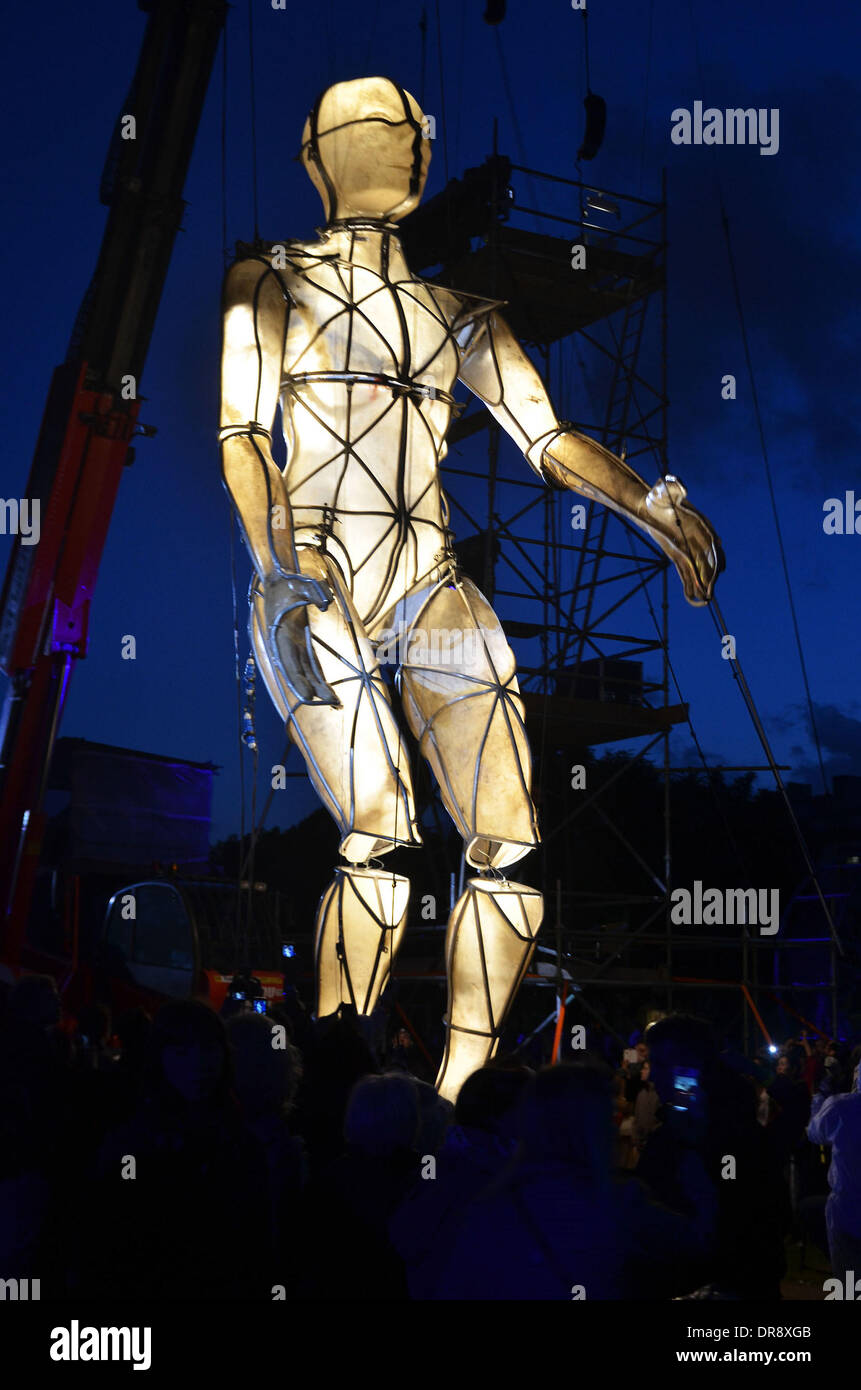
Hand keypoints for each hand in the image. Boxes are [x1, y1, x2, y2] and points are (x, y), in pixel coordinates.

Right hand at [263, 573, 339, 706]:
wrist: (277, 579)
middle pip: (299, 671)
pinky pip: (310, 662)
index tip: (308, 696)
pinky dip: (317, 675)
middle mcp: (284, 643)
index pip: (289, 661)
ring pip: (305, 670)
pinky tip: (327, 688)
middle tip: (331, 703)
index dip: (298, 679)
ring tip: (334, 702)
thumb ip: (314, 592)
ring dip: (318, 685)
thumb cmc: (288, 581)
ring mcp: (292, 644)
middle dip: (313, 688)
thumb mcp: (301, 582)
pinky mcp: (300, 642)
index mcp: (280, 633)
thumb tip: (327, 604)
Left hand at [640, 476, 724, 604]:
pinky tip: (693, 596)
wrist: (647, 505)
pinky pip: (686, 570)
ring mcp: (689, 546)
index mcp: (697, 521)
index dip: (714, 549)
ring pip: (699, 566)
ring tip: (706, 597)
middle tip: (711, 588)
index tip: (718, 562)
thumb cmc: (657, 496)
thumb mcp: (663, 489)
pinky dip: (689, 582)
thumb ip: (671, 487)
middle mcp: (696, 536)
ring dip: (703, 582)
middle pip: (708, 556)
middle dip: (711, 572)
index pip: (709, 536)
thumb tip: (675, 481)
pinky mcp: (678, 553)